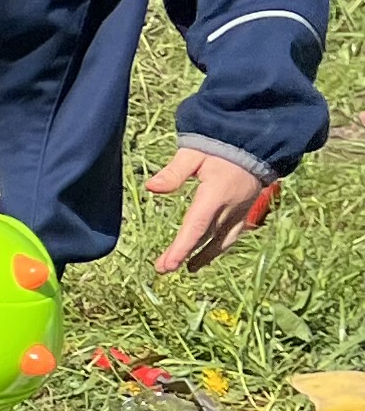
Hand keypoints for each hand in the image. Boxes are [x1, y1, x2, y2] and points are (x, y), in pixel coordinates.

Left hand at [144, 147, 273, 273]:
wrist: (259, 141)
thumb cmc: (223, 145)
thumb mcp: (194, 153)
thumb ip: (174, 171)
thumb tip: (151, 187)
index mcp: (216, 194)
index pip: (196, 227)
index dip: (181, 248)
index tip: (167, 265)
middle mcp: (231, 207)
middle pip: (205, 237)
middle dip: (185, 254)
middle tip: (164, 269)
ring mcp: (242, 210)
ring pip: (223, 240)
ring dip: (206, 256)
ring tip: (190, 268)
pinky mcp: (247, 210)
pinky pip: (233, 234)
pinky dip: (220, 246)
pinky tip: (211, 252)